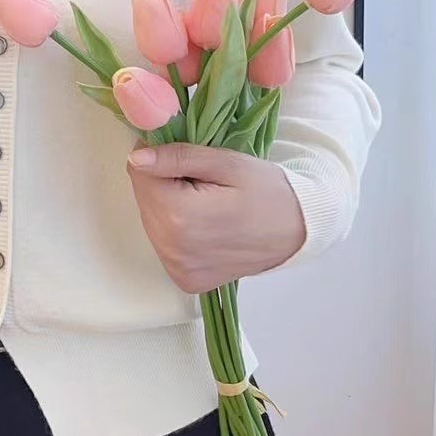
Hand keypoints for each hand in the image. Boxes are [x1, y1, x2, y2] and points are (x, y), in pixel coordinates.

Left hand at [126, 143, 305, 292]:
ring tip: (204, 202)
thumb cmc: (267, 192)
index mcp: (179, 216)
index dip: (158, 158)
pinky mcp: (185, 280)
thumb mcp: (227, 163)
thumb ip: (178, 157)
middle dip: (163, 183)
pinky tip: (204, 225)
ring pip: (151, 222)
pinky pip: (165, 245)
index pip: (140, 174)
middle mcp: (172, 249)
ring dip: (168, 207)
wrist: (298, 232)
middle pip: (144, 200)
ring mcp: (178, 269)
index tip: (184, 155)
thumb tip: (137, 157)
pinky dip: (177, 231)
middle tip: (200, 179)